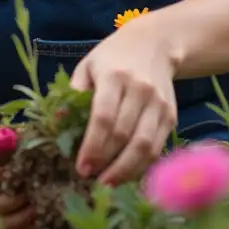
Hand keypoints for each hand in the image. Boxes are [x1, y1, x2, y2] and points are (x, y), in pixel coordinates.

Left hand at [70, 17, 177, 186]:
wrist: (156, 43)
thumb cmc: (113, 58)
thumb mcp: (88, 66)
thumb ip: (74, 93)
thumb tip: (57, 123)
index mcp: (114, 76)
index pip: (104, 117)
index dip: (93, 146)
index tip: (81, 167)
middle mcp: (140, 89)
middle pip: (124, 135)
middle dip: (106, 162)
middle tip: (91, 179)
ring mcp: (158, 103)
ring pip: (144, 145)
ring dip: (126, 170)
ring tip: (109, 184)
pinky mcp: (170, 114)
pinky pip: (157, 146)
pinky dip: (142, 165)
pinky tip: (127, 174)